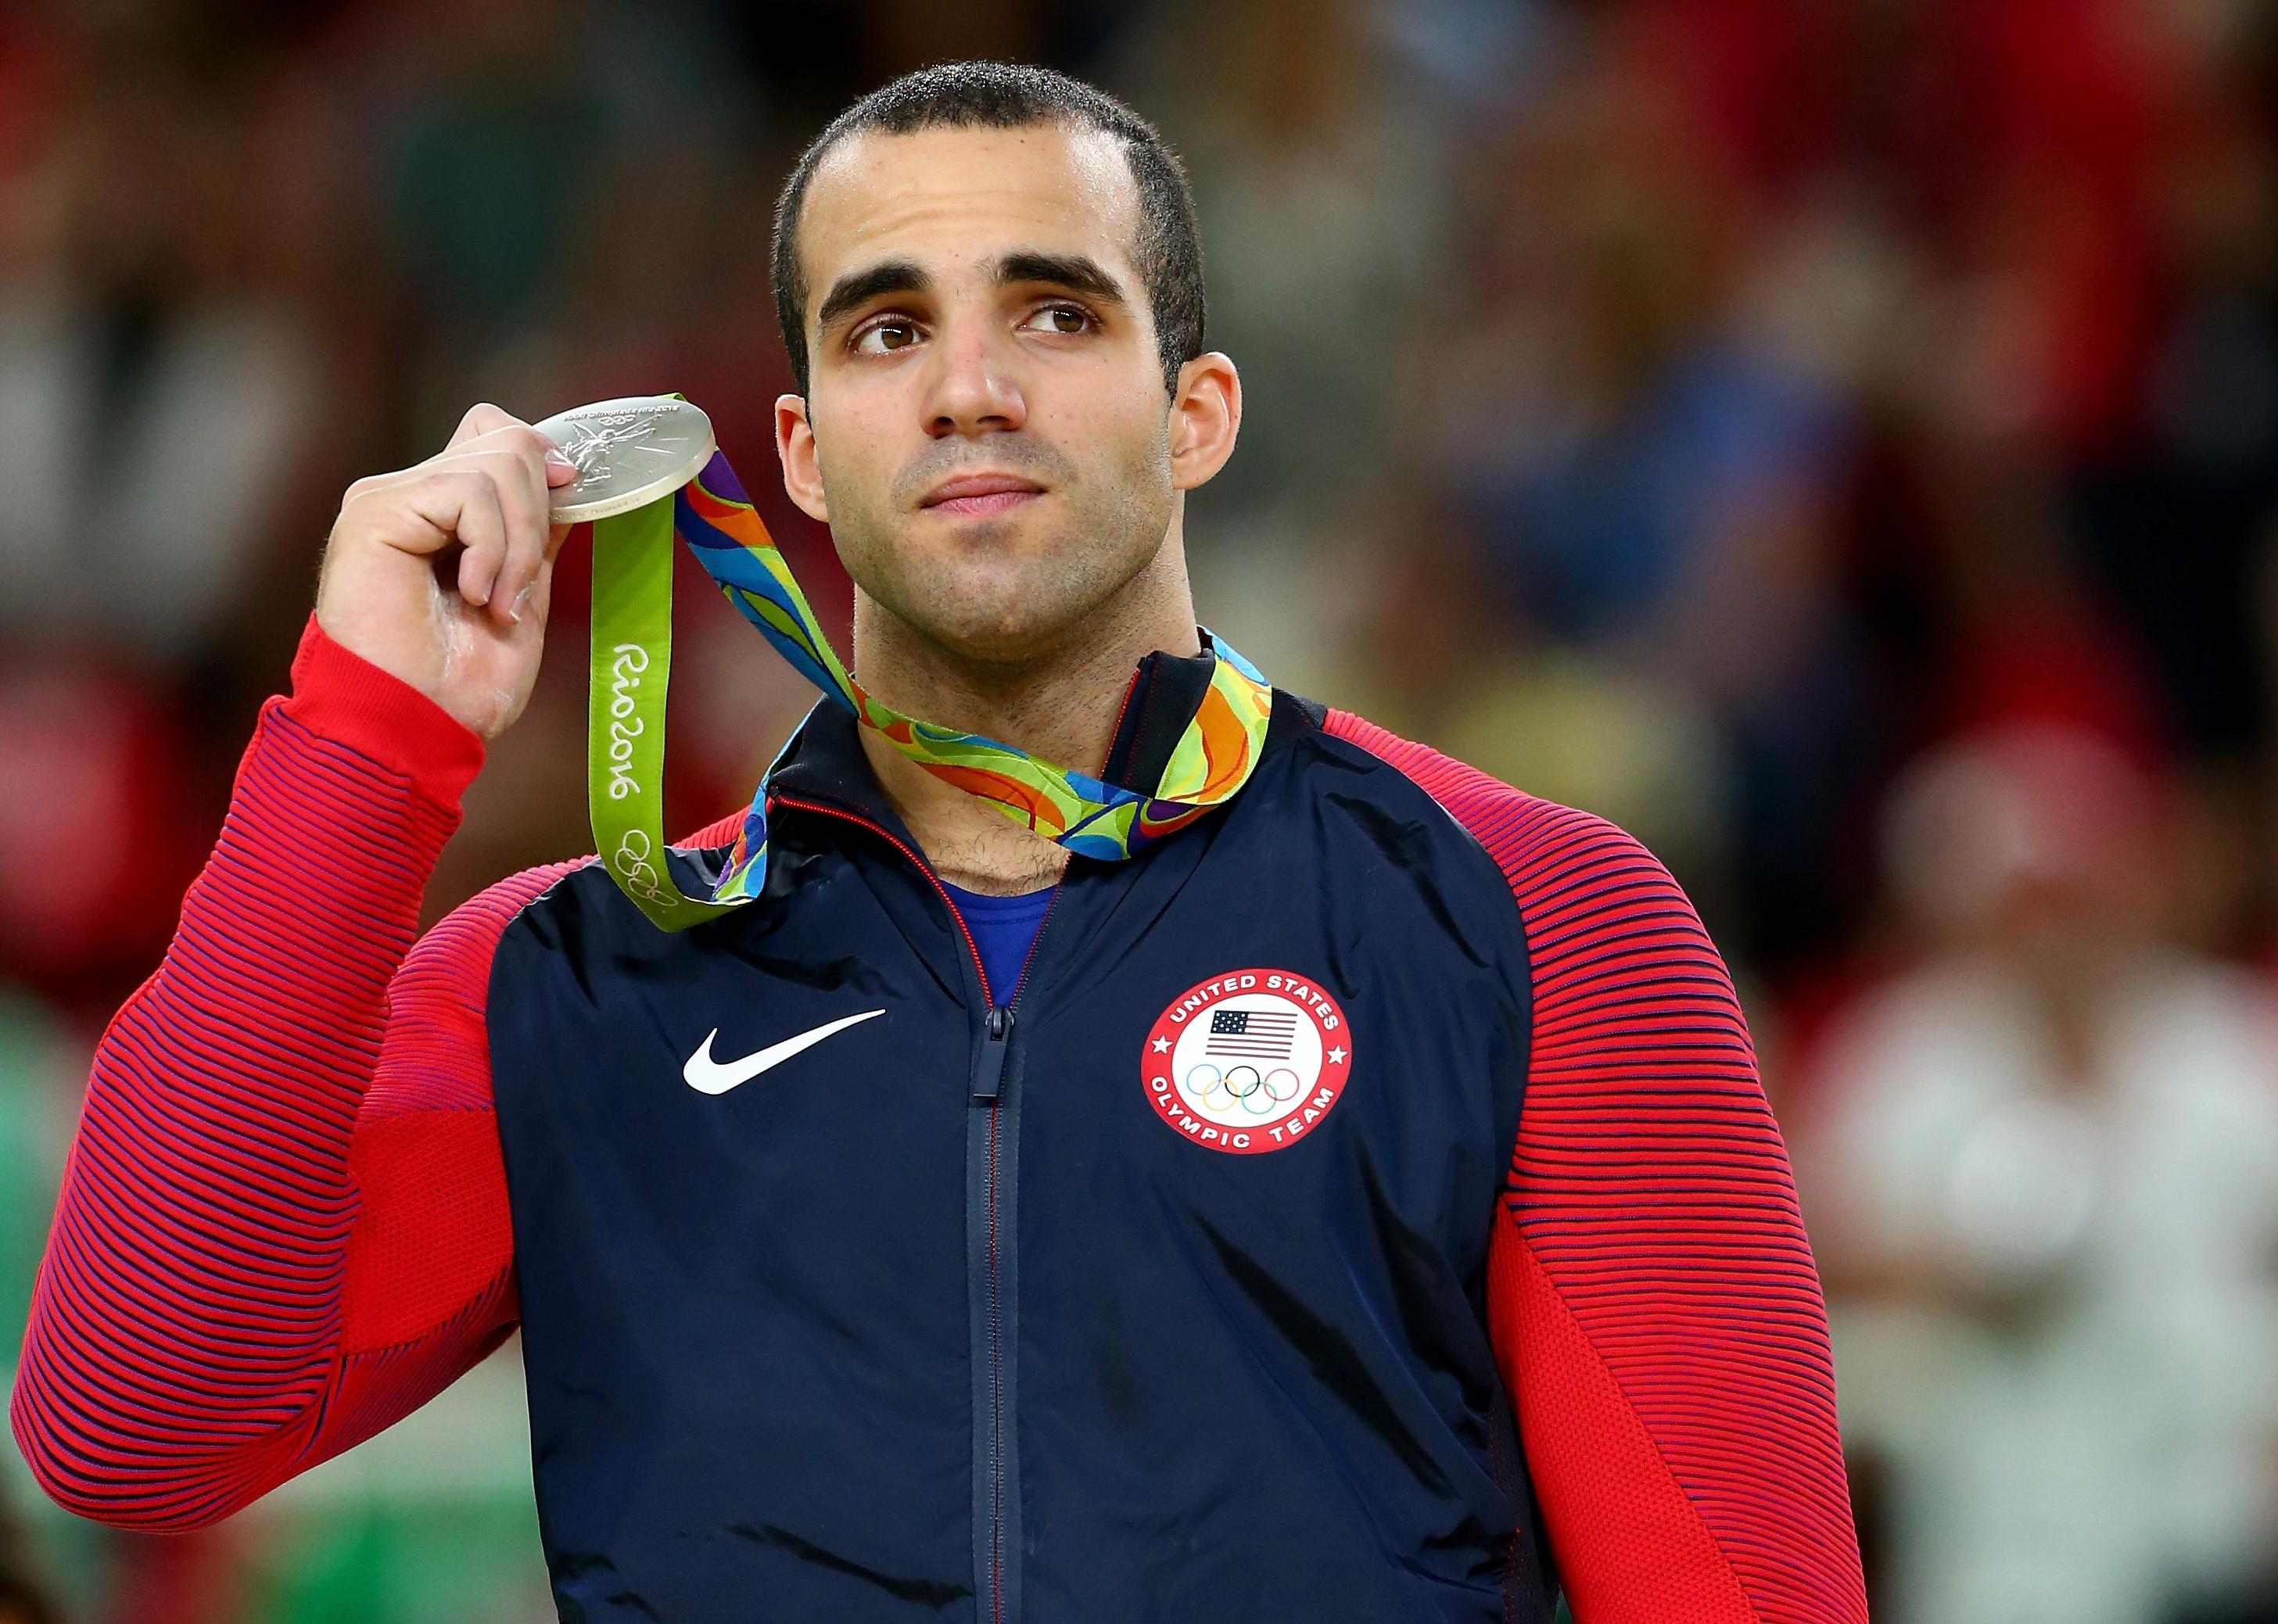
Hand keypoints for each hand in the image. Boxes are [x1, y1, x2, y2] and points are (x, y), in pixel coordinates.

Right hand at [315, 404, 578, 740]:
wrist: (413, 727)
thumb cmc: (459, 687)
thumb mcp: (523, 598)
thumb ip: (536, 538)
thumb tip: (566, 478)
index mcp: (441, 514)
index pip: (495, 434)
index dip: (541, 457)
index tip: (571, 497)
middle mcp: (411, 495)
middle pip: (505, 440)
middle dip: (540, 513)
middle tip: (520, 589)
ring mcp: (389, 498)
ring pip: (497, 462)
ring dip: (519, 542)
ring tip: (498, 604)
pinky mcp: (376, 510)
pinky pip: (469, 492)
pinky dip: (492, 548)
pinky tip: (474, 596)